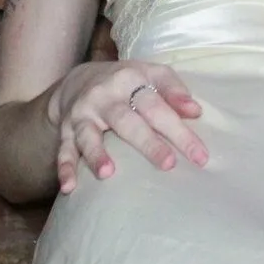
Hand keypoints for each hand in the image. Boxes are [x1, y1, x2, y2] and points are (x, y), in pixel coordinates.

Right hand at [47, 60, 207, 193]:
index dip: (179, 131)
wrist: (79, 79)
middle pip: (127, 121)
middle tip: (168, 164)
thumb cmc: (127, 82)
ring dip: (96, 154)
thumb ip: (174, 90)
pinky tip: (68, 188)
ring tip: (107, 173)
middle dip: (147, 143)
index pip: (158, 107)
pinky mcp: (66, 129)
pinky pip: (64, 150)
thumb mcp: (151, 75)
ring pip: (88, 134)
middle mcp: (104, 96)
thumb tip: (196, 111)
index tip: (200, 156)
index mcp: (130, 80)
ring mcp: (83, 113)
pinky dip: (64, 168)